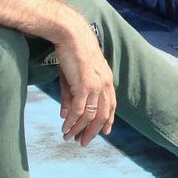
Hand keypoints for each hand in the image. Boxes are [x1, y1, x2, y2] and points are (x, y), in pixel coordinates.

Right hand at [56, 21, 115, 145]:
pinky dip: (72, 121)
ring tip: (69, 138)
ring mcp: (96, 85)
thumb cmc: (71, 52)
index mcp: (106, 79)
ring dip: (79, 129)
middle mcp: (104, 84)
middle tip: (83, 142)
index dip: (108, 120)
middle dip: (93, 131)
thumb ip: (70, 97)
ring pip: (90, 115)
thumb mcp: (72, 76)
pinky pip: (79, 110)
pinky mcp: (84, 85)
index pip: (111, 104)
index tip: (104, 132)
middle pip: (102, 115)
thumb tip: (65, 116)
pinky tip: (65, 128)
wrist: (70, 34)